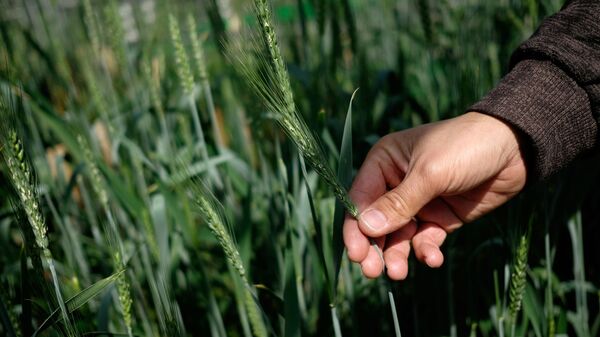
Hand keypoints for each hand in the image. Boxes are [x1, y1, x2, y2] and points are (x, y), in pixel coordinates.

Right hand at [343, 112, 526, 278]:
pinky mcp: (440, 218)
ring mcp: (418, 203)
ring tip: (398, 274)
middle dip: (373, 247)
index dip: (355, 227)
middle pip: (376, 222)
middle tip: (371, 271)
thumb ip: (398, 203)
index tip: (355, 254)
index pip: (360, 199)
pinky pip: (425, 240)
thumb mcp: (430, 173)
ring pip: (398, 236)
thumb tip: (366, 228)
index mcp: (385, 162)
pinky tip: (433, 259)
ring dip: (396, 255)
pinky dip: (426, 252)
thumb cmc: (466, 147)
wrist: (516, 149)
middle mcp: (396, 183)